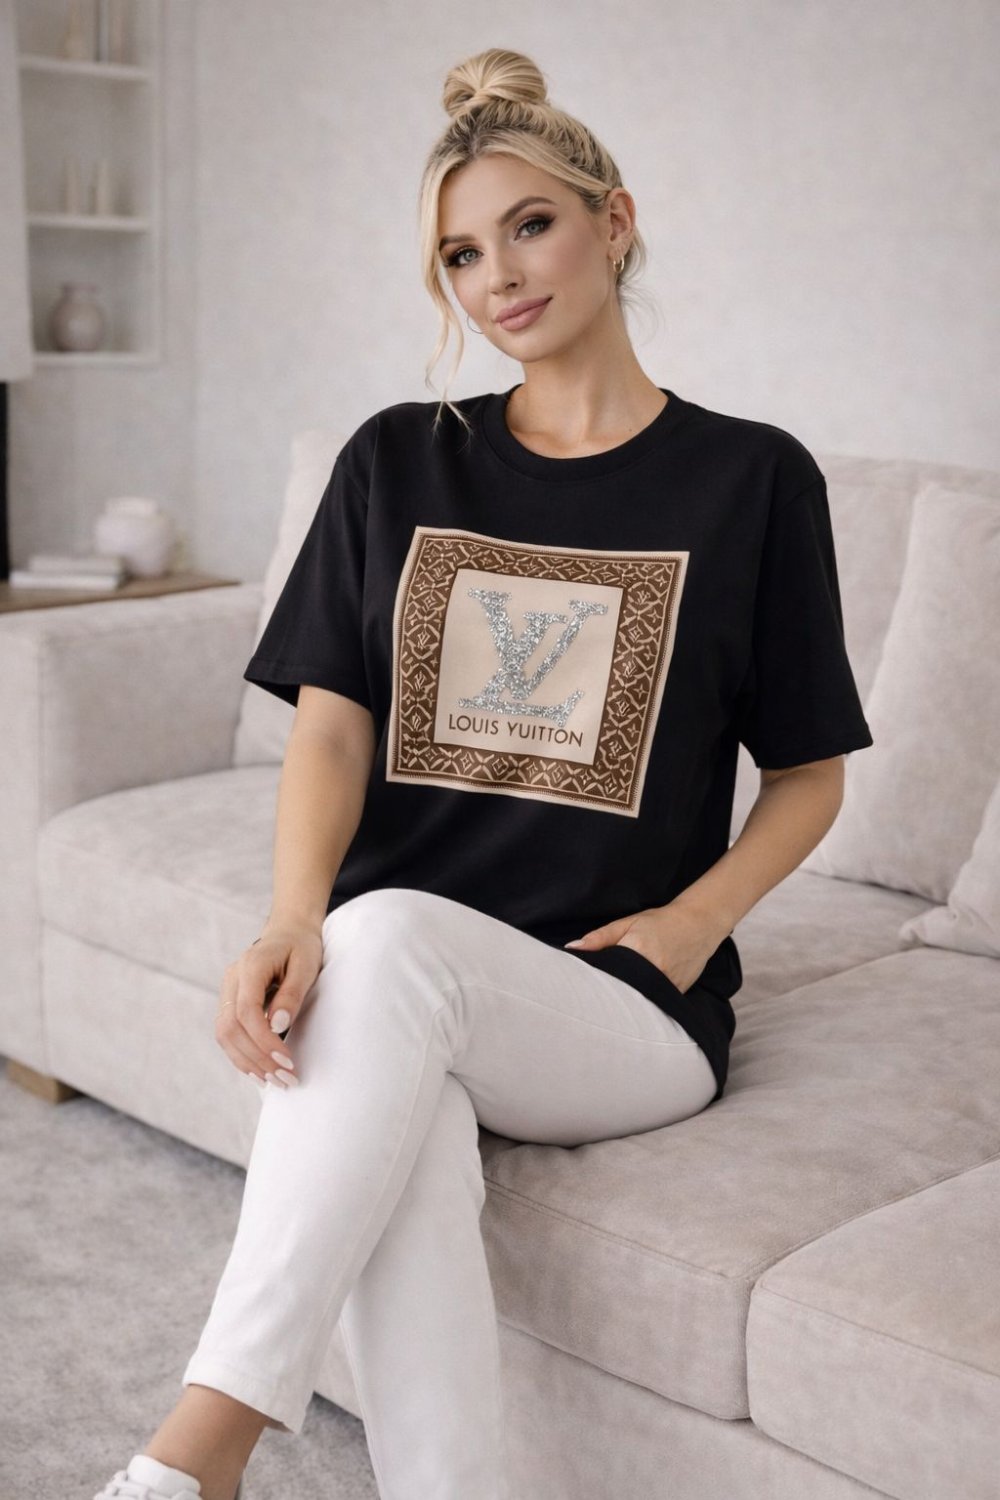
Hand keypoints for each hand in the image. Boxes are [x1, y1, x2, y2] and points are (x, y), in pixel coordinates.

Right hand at [215, 921, 323, 1086]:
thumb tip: (278, 1026)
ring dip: (248, 1062)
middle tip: (285, 1080)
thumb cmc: (302, 947)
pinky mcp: (229, 1002)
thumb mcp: (307, 965)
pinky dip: (242, 1055)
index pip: (247, 1011)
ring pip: (224, 1034)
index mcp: (251, 965)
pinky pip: (228, 1034)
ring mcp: (227, 991)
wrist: (289, 932)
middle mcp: (232, 979)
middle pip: (231, 1027)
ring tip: (275, 1082)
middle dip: (257, 1058)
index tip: (287, 1062)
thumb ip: (292, 994)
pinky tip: (261, 1072)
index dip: (264, 1041)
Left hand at [564, 901, 724, 994]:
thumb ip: (600, 938)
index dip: (594, 984)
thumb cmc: (660, 922)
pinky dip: (644, 1002)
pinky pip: (655, 1003)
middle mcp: (654, 970)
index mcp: (637, 950)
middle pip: (623, 991)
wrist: (698, 924)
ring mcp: (668, 984)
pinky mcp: (677, 994)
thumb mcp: (628, 923)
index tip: (582, 992)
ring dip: (627, 1002)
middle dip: (608, 997)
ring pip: (639, 1001)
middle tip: (593, 1002)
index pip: (608, 974)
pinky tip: (635, 1004)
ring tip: (612, 1007)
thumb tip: (572, 948)